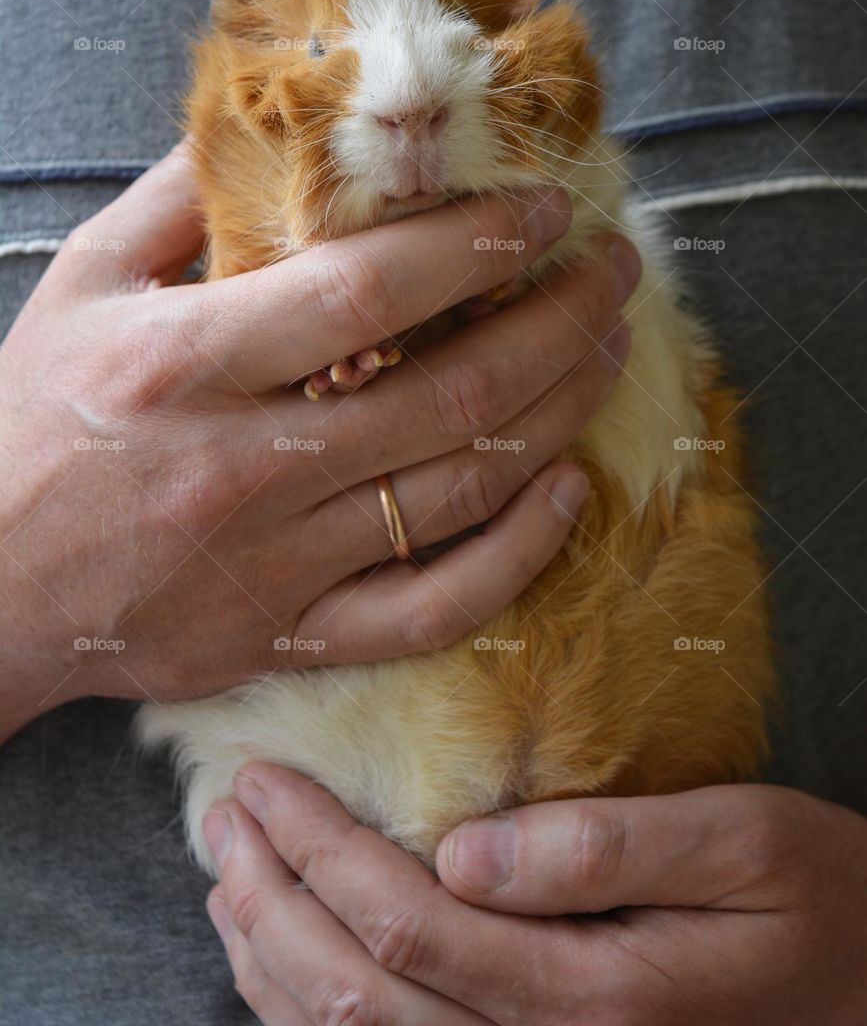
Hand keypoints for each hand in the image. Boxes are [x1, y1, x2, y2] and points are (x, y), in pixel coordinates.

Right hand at [0, 141, 638, 739]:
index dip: (477, 244)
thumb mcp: (84, 282)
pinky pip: (431, 611)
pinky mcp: (289, 637)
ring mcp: (275, 565)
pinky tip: (566, 493)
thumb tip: (282, 109)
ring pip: (458, 494)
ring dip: (557, 414)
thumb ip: (182, 194)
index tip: (548, 210)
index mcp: (186, 365)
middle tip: (616, 272)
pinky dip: (517, 556)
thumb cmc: (32, 420)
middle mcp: (243, 467)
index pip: (368, 292)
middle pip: (446, 392)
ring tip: (609, 351)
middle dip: (556, 322)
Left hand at [204, 766, 866, 1024]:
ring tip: (225, 877)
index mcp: (591, 993)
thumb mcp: (744, 843)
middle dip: (274, 899)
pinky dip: (311, 1014)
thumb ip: (609, 848)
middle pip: (360, 998)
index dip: (322, 854)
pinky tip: (278, 959)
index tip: (266, 780)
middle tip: (223, 815)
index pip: (410, 928)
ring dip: (275, 959)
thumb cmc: (815, 901)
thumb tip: (466, 852)